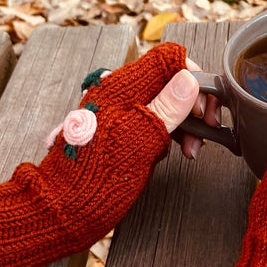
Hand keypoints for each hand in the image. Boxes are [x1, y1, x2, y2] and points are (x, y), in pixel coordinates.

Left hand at [0, 42, 207, 266]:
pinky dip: (166, 133)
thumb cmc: (95, 179)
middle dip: (191, 103)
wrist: (61, 208)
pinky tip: (172, 152)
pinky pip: (149, 121)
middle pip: (167, 80)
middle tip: (206, 130)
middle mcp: (118, 93)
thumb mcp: (141, 142)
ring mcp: (116, 113)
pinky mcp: (116, 132)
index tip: (205, 107)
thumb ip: (167, 107)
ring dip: (182, 122)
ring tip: (191, 150)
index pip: (168, 59)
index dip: (193, 77)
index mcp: (123, 87)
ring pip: (161, 103)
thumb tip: (189, 80)